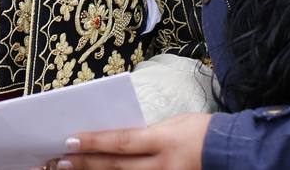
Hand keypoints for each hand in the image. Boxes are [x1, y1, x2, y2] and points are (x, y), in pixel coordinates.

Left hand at [44, 113, 211, 169]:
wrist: (229, 152)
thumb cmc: (199, 132)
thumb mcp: (170, 125)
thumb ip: (144, 134)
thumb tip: (114, 140)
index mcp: (163, 141)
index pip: (122, 141)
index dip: (95, 142)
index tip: (71, 139)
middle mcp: (162, 165)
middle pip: (117, 166)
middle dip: (87, 163)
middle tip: (60, 160)